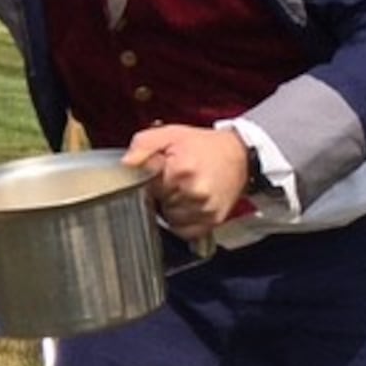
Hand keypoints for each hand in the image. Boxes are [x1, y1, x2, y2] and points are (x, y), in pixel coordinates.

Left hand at [123, 124, 248, 239]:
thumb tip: (125, 164)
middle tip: (173, 178)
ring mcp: (204, 209)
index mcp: (180, 170)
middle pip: (156, 203)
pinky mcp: (212, 221)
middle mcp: (194, 192)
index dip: (147, 180)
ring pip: (169, 218)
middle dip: (160, 192)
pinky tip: (189, 204)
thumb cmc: (203, 145)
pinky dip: (182, 220)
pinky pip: (184, 230)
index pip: (144, 186)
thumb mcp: (170, 134)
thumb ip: (142, 146)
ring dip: (171, 207)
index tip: (154, 174)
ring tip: (183, 190)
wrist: (240, 154)